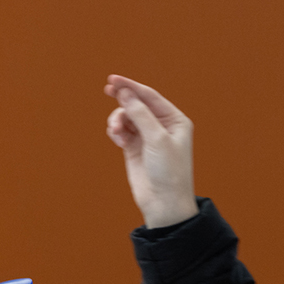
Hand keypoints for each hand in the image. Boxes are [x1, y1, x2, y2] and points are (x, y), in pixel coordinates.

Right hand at [105, 75, 198, 228]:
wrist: (163, 203)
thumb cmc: (169, 172)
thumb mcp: (156, 139)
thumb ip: (140, 114)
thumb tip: (125, 93)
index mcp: (175, 120)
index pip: (150, 96)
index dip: (132, 86)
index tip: (113, 79)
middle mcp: (161, 126)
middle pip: (137, 103)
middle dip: (123, 97)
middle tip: (108, 89)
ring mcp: (147, 136)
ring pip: (126, 117)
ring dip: (118, 120)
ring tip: (116, 131)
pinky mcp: (134, 148)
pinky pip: (121, 130)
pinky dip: (116, 131)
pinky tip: (118, 139)